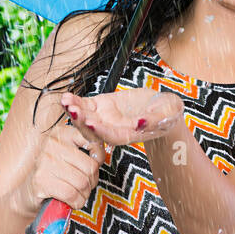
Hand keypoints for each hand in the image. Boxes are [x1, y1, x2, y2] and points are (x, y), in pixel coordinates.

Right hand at [14, 117, 106, 213]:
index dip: (98, 158)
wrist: (28, 194)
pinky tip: (71, 201)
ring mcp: (45, 162)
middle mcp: (52, 144)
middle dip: (92, 181)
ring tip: (77, 193)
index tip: (92, 165)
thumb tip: (102, 155)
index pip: (93, 141)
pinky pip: (72, 194)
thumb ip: (87, 150)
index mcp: (62, 133)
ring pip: (83, 182)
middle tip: (83, 186)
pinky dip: (76, 202)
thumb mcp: (71, 156)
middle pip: (90, 166)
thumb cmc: (56, 175)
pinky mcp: (41, 181)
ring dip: (84, 194)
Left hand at [59, 88, 183, 146]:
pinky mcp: (101, 106)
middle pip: (94, 130)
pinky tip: (67, 97)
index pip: (113, 136)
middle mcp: (114, 129)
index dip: (101, 131)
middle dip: (82, 121)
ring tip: (66, 101)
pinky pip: (85, 106)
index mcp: (130, 134)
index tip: (92, 122)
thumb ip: (154, 120)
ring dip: (74, 112)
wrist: (160, 108)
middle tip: (73, 110)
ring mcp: (105, 118)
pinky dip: (75, 102)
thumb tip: (140, 123)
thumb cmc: (167, 113)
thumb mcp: (167, 114)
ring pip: (86, 118)